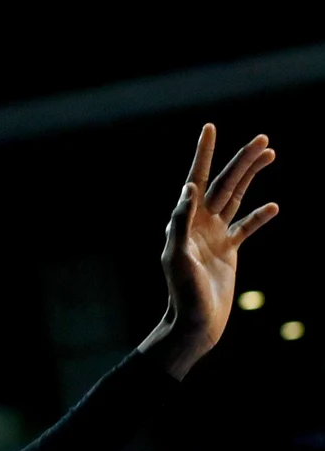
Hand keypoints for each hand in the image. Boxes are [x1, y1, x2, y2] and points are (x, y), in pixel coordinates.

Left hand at [150, 124, 278, 378]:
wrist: (194, 322)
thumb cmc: (182, 292)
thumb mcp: (176, 257)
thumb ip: (180, 222)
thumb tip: (188, 189)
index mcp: (184, 220)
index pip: (195, 178)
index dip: (203, 153)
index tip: (209, 127)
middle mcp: (198, 223)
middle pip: (223, 183)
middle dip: (241, 160)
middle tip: (262, 138)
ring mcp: (214, 236)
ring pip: (236, 198)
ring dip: (251, 177)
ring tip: (270, 155)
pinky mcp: (229, 252)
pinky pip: (246, 228)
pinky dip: (260, 216)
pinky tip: (274, 206)